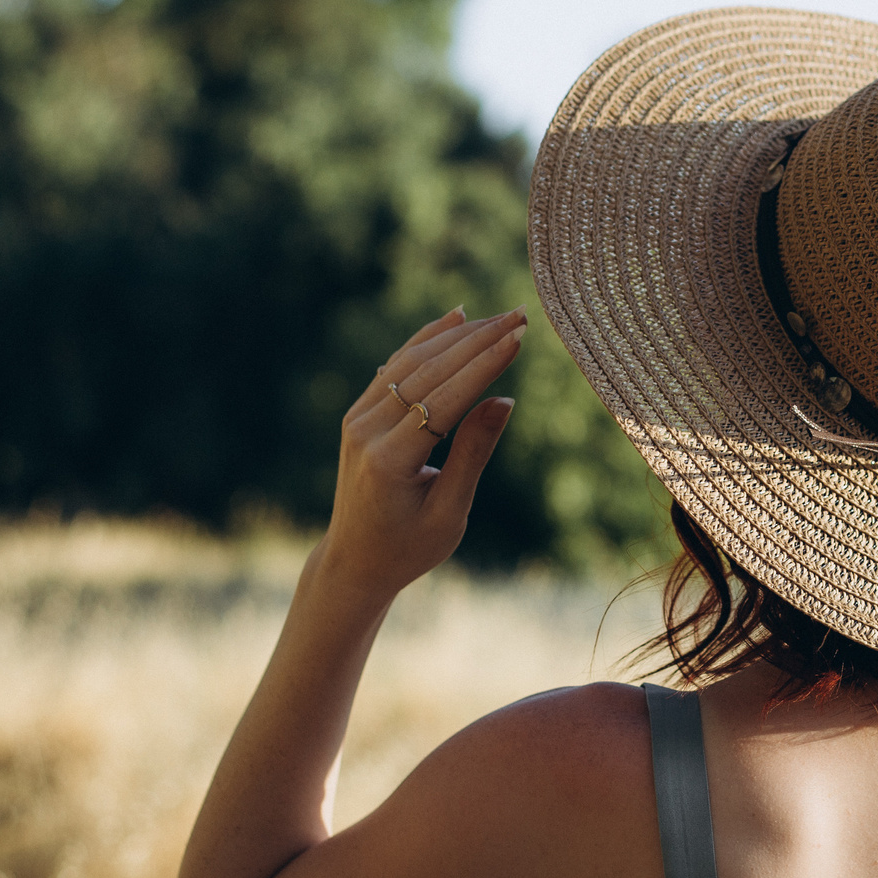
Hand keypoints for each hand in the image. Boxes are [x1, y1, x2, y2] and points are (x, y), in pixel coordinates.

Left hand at [321, 307, 526, 596]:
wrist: (355, 562)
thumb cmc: (409, 548)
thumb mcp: (450, 512)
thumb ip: (474, 453)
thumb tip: (504, 400)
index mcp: (389, 461)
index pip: (445, 400)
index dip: (484, 366)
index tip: (520, 338)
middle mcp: (366, 431)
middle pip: (429, 371)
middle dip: (479, 340)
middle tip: (522, 316)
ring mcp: (357, 419)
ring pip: (412, 361)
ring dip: (458, 335)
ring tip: (502, 316)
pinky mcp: (358, 414)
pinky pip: (397, 367)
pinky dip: (428, 340)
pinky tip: (456, 317)